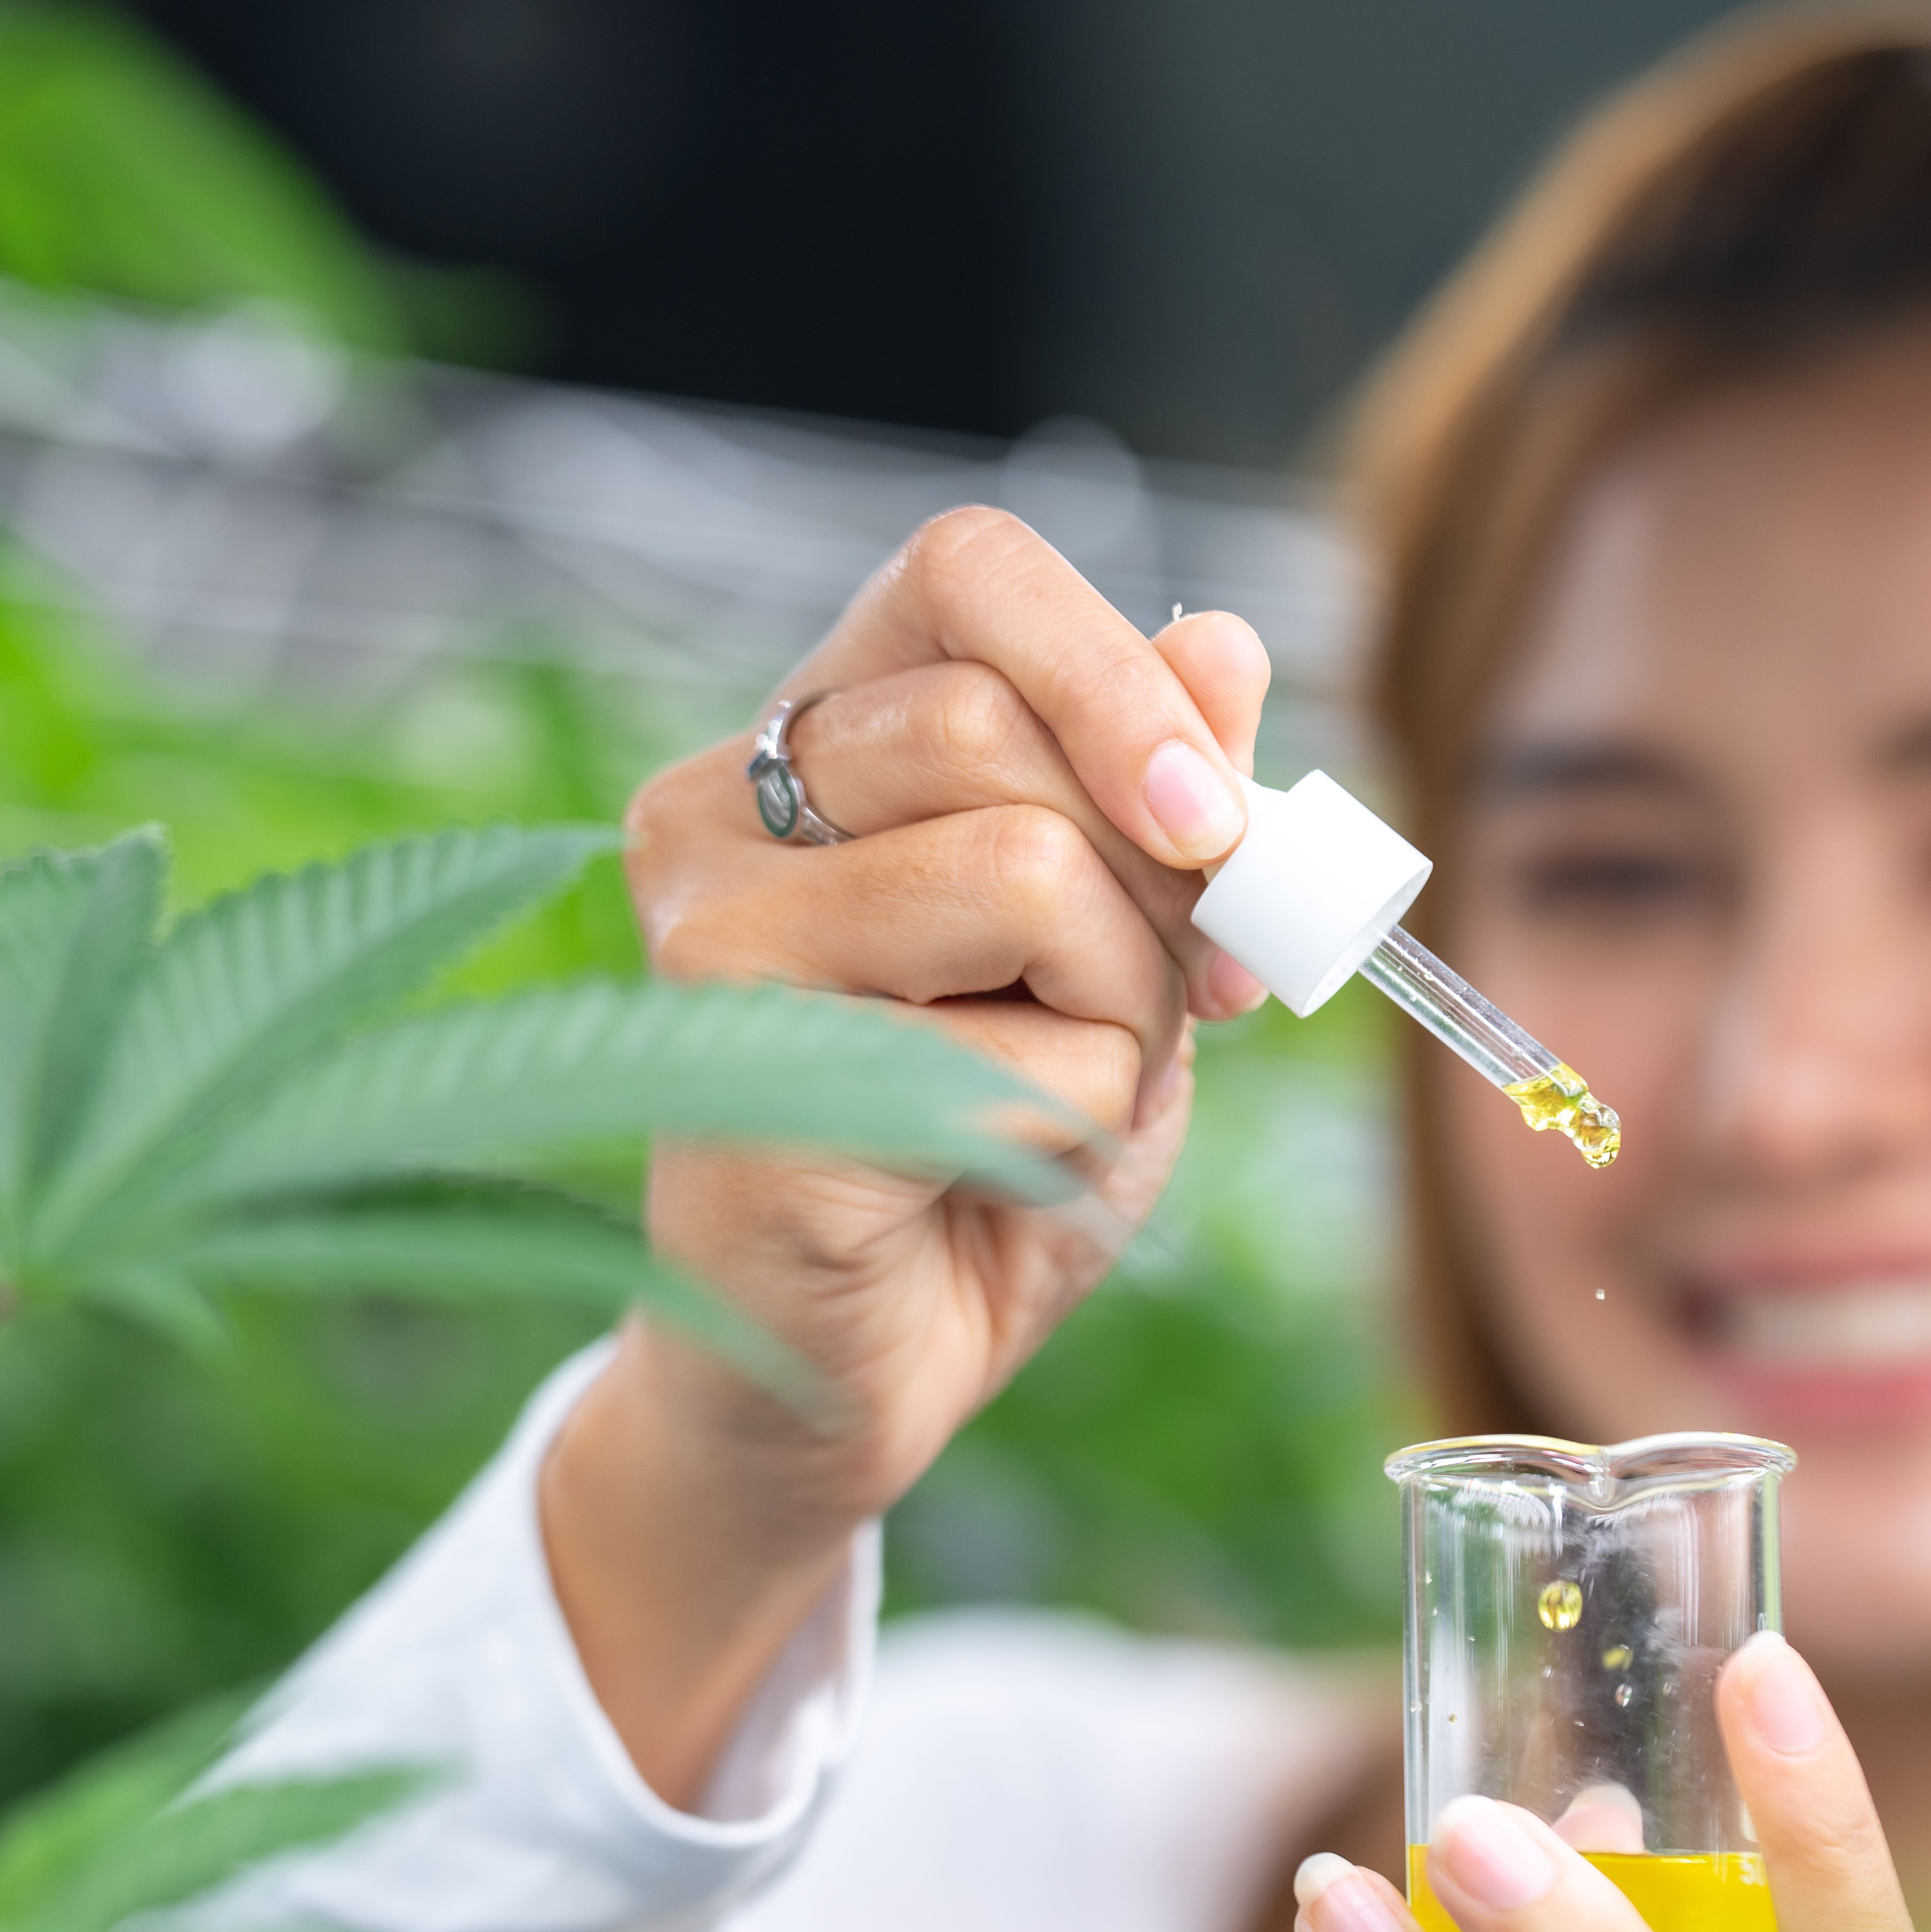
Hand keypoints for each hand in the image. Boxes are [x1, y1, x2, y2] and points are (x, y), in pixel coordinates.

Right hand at [543, 508, 1272, 1801]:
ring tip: (1052, 1091)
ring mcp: (707, 941)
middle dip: (1150, 884)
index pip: (965, 568)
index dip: (1115, 662)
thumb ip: (1165, 793)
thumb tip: (1223, 639)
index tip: (1216, 810)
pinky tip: (984, 1171)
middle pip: (1009, 724)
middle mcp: (718, 809)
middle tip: (1158, 1008)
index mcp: (811, 737)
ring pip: (1028, 863)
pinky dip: (1069, 1121)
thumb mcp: (1122, 943)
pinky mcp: (743, 1077)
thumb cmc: (990, 1134)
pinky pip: (1010, 1046)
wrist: (879, 1363)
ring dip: (1119, 1006)